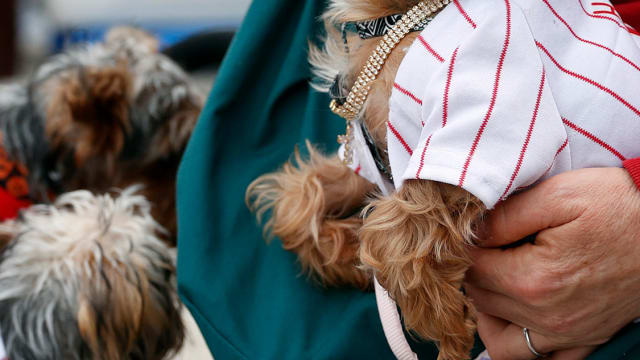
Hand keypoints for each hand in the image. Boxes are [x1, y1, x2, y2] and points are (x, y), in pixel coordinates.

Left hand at [465, 167, 639, 359]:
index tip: (478, 230)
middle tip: (493, 247)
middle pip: (480, 300)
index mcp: (534, 279)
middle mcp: (546, 316)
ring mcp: (566, 334)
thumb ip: (505, 217)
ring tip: (499, 280)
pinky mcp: (583, 340)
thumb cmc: (616, 205)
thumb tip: (471, 232)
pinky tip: (519, 313)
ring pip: (498, 338)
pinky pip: (535, 359)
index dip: (467, 246)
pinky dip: (518, 340)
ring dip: (488, 310)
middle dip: (476, 272)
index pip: (471, 270)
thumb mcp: (558, 195)